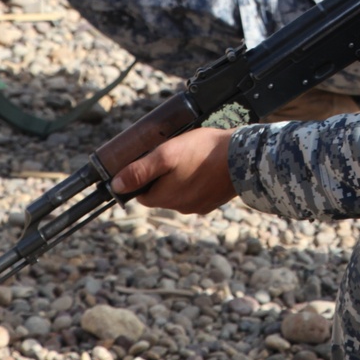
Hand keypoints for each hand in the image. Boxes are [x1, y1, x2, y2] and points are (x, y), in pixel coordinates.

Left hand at [110, 127, 236, 214]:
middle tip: (173, 154)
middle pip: (161, 193)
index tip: (151, 159)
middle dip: (163, 176)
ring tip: (191, 157)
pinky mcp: (214, 201)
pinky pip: (199, 192)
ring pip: (180, 192)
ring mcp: (199, 205)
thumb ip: (140, 170)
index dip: (143, 176)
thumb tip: (115, 185)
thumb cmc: (204, 153)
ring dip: (181, 178)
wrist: (244, 157)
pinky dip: (198, 181)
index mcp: (165, 198)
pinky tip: (205, 166)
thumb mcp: (167, 155)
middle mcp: (180, 207)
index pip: (142, 193)